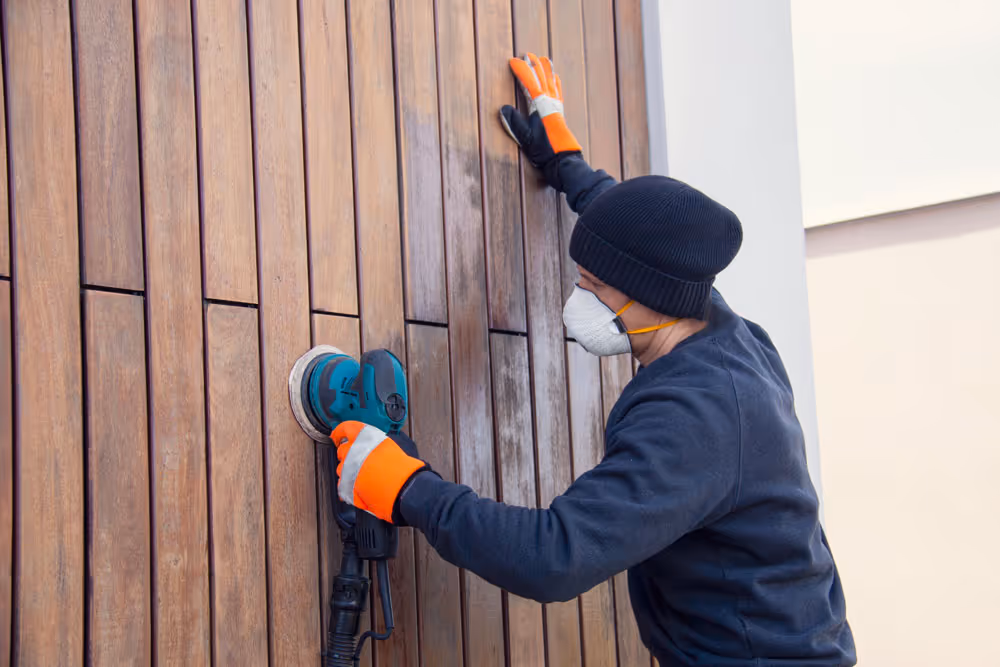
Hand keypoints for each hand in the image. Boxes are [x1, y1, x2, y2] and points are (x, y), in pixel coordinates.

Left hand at [333, 421, 427, 522]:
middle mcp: (352, 450)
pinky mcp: (346, 485)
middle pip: (342, 450)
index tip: (337, 435)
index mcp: (364, 436)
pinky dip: (349, 486)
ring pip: (341, 468)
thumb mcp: (391, 444)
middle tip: (357, 459)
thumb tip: (372, 445)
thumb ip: (375, 442)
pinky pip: (342, 484)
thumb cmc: (401, 466)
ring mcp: (347, 468)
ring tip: (363, 476)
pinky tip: (360, 487)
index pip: (345, 428)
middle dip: (347, 454)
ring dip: (348, 470)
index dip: (340, 432)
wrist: (402, 486)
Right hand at [500, 53, 582, 188]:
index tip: (512, 60)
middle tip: (528, 54)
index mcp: (540, 104)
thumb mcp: (525, 137)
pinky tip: (556, 80)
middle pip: (542, 77)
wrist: (563, 160)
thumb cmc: (544, 149)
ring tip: (544, 60)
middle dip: (534, 65)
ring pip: (552, 82)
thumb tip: (503, 108)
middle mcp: (550, 102)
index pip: (529, 81)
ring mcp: (556, 107)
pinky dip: (556, 83)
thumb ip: (514, 121)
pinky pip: (558, 92)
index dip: (521, 69)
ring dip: (547, 70)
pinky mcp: (560, 114)